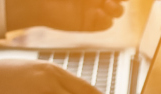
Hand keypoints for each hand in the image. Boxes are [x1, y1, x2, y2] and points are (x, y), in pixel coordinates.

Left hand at [7, 0, 125, 31]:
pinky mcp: (88, 25)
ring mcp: (92, 11)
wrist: (39, 1)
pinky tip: (97, 13)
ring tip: (107, 5)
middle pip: (119, 0)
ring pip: (116, 12)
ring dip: (117, 9)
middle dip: (121, 0)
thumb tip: (109, 0)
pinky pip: (105, 24)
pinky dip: (106, 19)